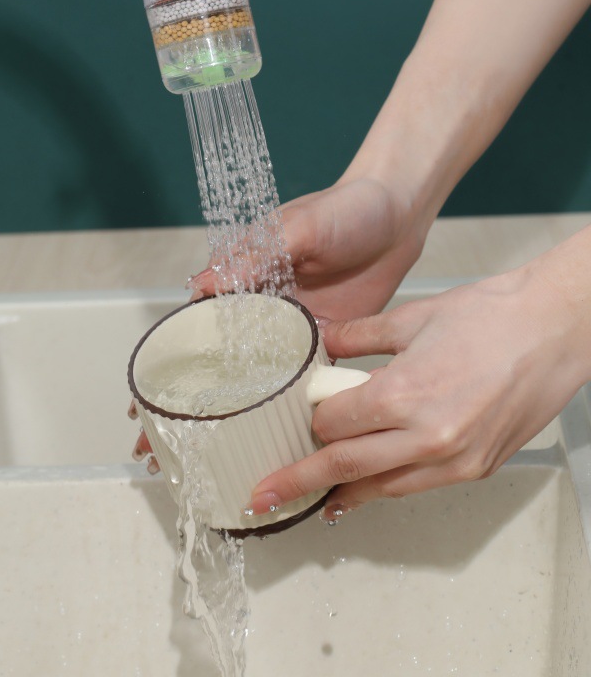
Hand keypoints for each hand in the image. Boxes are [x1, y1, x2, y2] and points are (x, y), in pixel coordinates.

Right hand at [132, 176, 425, 466]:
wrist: (399, 214)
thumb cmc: (344, 209)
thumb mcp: (298, 229)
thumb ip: (255, 258)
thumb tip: (200, 285)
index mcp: (244, 279)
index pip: (196, 326)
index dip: (169, 366)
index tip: (141, 403)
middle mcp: (264, 310)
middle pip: (221, 365)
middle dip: (191, 406)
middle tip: (161, 450)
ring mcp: (296, 330)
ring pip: (260, 381)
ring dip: (238, 416)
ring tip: (211, 460)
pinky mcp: (330, 343)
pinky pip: (307, 382)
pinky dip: (293, 410)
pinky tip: (277, 442)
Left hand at [247, 251, 590, 518]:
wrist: (553, 329)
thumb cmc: (491, 316)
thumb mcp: (411, 317)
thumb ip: (359, 336)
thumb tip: (324, 343)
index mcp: (404, 393)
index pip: (333, 424)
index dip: (310, 420)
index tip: (295, 418)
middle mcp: (427, 436)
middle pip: (345, 468)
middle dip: (298, 482)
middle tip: (262, 494)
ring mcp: (455, 459)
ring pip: (382, 487)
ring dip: (341, 494)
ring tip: (308, 500)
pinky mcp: (477, 468)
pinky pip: (417, 487)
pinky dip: (386, 489)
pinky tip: (366, 489)